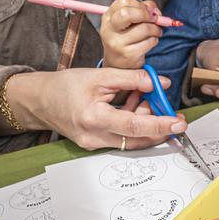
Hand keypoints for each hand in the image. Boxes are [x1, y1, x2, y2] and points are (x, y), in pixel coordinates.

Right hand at [10, 67, 186, 150]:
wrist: (39, 100)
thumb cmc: (65, 86)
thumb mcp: (100, 75)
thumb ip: (132, 78)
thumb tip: (159, 83)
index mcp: (94, 118)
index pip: (135, 126)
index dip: (160, 124)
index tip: (179, 122)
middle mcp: (94, 137)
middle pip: (137, 138)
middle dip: (158, 126)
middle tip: (172, 111)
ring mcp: (94, 144)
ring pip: (131, 139)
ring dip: (145, 121)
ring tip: (143, 97)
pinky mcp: (95, 143)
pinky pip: (121, 137)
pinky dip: (132, 122)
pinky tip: (133, 104)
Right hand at [99, 0, 161, 68]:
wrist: (118, 65)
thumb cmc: (126, 38)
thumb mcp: (128, 22)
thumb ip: (142, 10)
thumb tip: (156, 11)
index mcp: (108, 17)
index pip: (124, 1)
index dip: (140, 4)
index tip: (148, 11)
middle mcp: (109, 29)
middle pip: (128, 13)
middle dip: (146, 14)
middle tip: (155, 19)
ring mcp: (117, 43)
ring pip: (144, 28)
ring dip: (156, 29)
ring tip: (155, 32)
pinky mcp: (128, 55)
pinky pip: (150, 42)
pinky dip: (154, 40)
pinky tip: (150, 42)